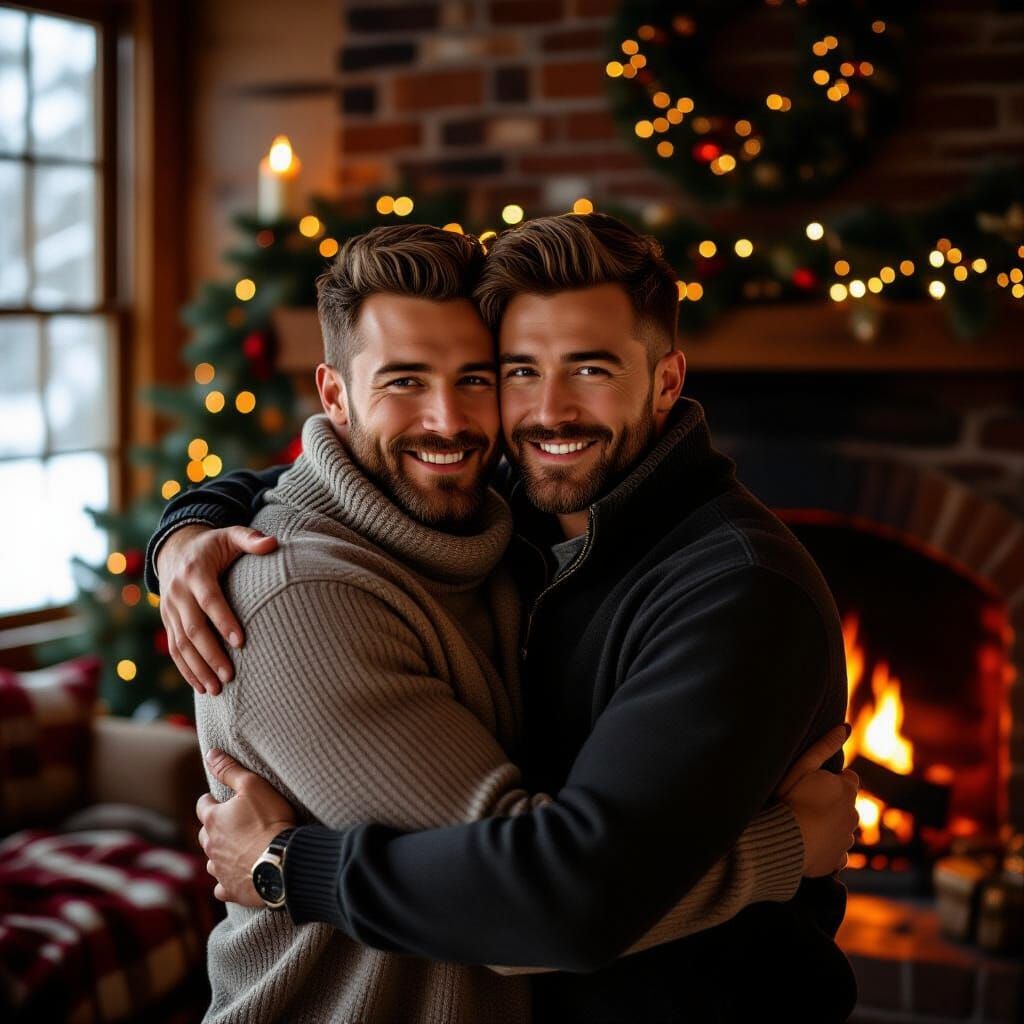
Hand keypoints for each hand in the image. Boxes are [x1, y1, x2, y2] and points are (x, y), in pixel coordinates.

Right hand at [158, 524, 276, 694]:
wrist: (175, 550)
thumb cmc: (213, 546)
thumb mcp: (230, 535)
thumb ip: (251, 538)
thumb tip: (273, 542)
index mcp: (195, 572)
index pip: (209, 599)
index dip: (223, 620)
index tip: (241, 641)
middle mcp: (178, 593)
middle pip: (192, 628)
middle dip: (210, 654)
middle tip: (230, 676)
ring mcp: (169, 610)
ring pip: (180, 644)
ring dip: (197, 668)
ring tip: (217, 689)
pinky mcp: (167, 622)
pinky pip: (174, 650)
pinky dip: (186, 669)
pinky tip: (201, 687)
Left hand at [196, 748, 296, 904]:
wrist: (281, 861)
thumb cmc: (269, 820)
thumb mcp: (252, 785)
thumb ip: (230, 770)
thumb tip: (210, 754)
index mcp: (213, 819)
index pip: (203, 805)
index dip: (213, 800)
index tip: (222, 799)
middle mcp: (210, 845)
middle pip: (204, 833)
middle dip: (215, 827)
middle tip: (234, 823)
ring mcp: (219, 869)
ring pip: (211, 860)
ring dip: (220, 853)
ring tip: (237, 849)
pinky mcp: (230, 888)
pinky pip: (221, 886)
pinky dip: (226, 881)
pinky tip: (235, 877)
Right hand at [775, 724, 859, 876]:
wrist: (783, 841)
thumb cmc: (790, 800)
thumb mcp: (803, 767)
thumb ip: (825, 746)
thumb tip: (846, 727)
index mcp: (847, 790)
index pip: (849, 779)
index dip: (832, 780)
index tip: (814, 784)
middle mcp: (854, 814)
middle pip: (846, 804)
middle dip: (832, 803)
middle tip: (805, 802)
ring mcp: (847, 839)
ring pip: (842, 828)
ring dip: (830, 825)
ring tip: (804, 824)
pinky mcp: (838, 859)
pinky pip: (836, 852)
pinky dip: (827, 848)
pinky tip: (809, 845)